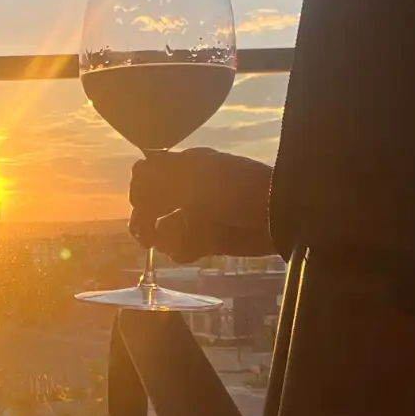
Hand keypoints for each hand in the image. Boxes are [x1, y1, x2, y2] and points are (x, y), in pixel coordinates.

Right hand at [128, 148, 274, 262]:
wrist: (278, 216)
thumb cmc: (238, 188)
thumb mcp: (196, 174)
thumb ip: (162, 175)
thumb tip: (136, 174)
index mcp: (184, 167)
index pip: (146, 175)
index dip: (140, 190)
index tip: (142, 202)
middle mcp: (186, 191)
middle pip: (148, 206)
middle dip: (143, 220)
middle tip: (145, 236)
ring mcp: (196, 216)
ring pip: (162, 230)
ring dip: (168, 236)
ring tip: (186, 237)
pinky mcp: (207, 241)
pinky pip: (181, 248)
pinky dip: (184, 249)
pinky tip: (198, 249)